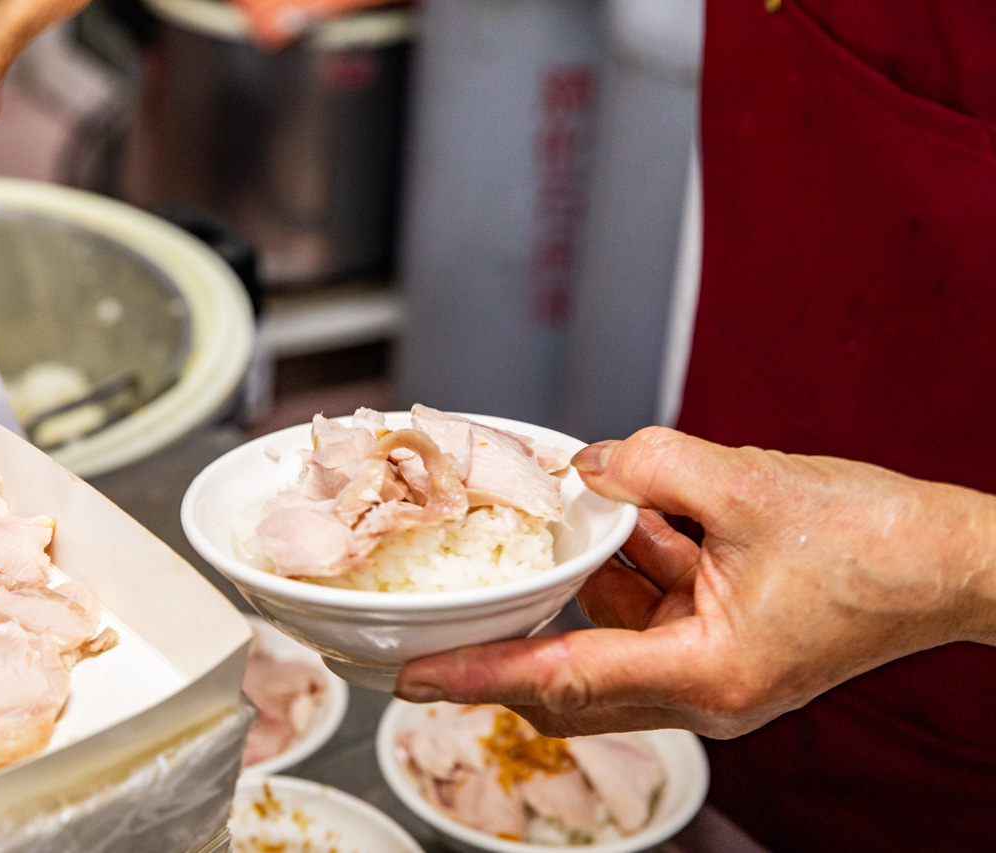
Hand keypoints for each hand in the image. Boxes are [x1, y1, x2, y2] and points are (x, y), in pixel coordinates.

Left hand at [394, 426, 995, 738]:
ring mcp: (716, 673)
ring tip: (619, 516)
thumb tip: (589, 466)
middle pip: (573, 674)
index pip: (562, 677)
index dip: (481, 673)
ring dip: (597, 579)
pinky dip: (637, 570)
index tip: (414, 677)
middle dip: (519, 628)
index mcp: (706, 673)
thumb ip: (651, 465)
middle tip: (451, 604)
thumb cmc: (877, 541)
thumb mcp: (749, 483)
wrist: (957, 562)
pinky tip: (655, 520)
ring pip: (612, 636)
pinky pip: (652, 613)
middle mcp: (704, 690)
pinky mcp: (727, 646)